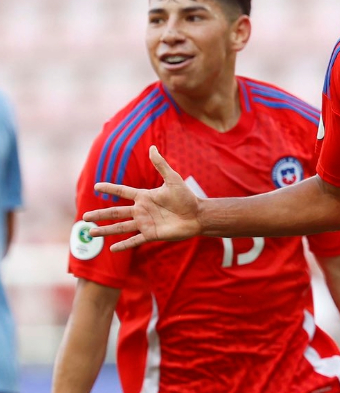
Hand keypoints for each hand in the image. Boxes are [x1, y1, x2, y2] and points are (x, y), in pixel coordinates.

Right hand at [83, 146, 201, 251]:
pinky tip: (111, 249)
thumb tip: (152, 148)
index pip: (123, 192)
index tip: (96, 186)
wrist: (197, 215)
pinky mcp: (151, 235)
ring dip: (105, 231)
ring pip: (120, 227)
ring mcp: (145, 223)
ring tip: (90, 233)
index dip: (110, 188)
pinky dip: (123, 245)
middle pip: (116, 212)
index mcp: (145, 196)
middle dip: (100, 215)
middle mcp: (141, 210)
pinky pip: (134, 240)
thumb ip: (161, 165)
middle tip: (84, 217)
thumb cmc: (186, 197)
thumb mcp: (173, 179)